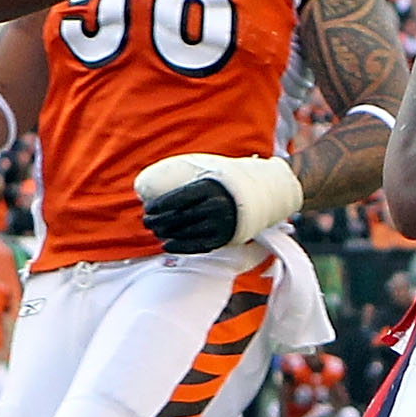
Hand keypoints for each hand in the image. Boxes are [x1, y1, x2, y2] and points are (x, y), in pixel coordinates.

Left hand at [136, 151, 303, 253]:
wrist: (268, 190)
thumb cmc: (232, 178)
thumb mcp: (212, 169)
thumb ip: (189, 175)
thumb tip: (160, 179)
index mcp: (208, 187)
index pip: (175, 200)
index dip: (158, 207)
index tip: (148, 209)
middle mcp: (214, 206)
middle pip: (178, 218)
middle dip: (158, 222)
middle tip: (147, 222)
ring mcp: (221, 224)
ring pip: (186, 233)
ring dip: (166, 235)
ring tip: (156, 233)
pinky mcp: (226, 237)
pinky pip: (199, 246)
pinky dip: (180, 247)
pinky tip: (168, 245)